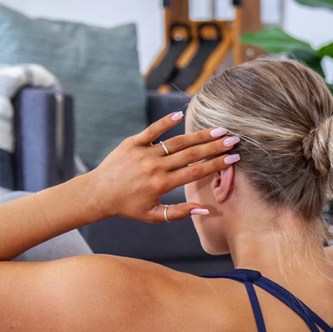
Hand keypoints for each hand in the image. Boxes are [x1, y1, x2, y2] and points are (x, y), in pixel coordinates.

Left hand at [88, 112, 239, 223]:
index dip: (216, 164)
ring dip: (198, 135)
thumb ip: (178, 214)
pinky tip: (181, 115)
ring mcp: (143, 153)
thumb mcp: (153, 216)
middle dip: (214, 146)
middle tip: (234, 139)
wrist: (98, 194)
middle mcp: (154, 167)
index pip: (195, 172)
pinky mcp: (132, 143)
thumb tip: (203, 208)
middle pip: (190, 154)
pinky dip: (166, 122)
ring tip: (217, 129)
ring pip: (176, 142)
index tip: (233, 158)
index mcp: (162, 185)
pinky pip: (152, 130)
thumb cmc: (128, 207)